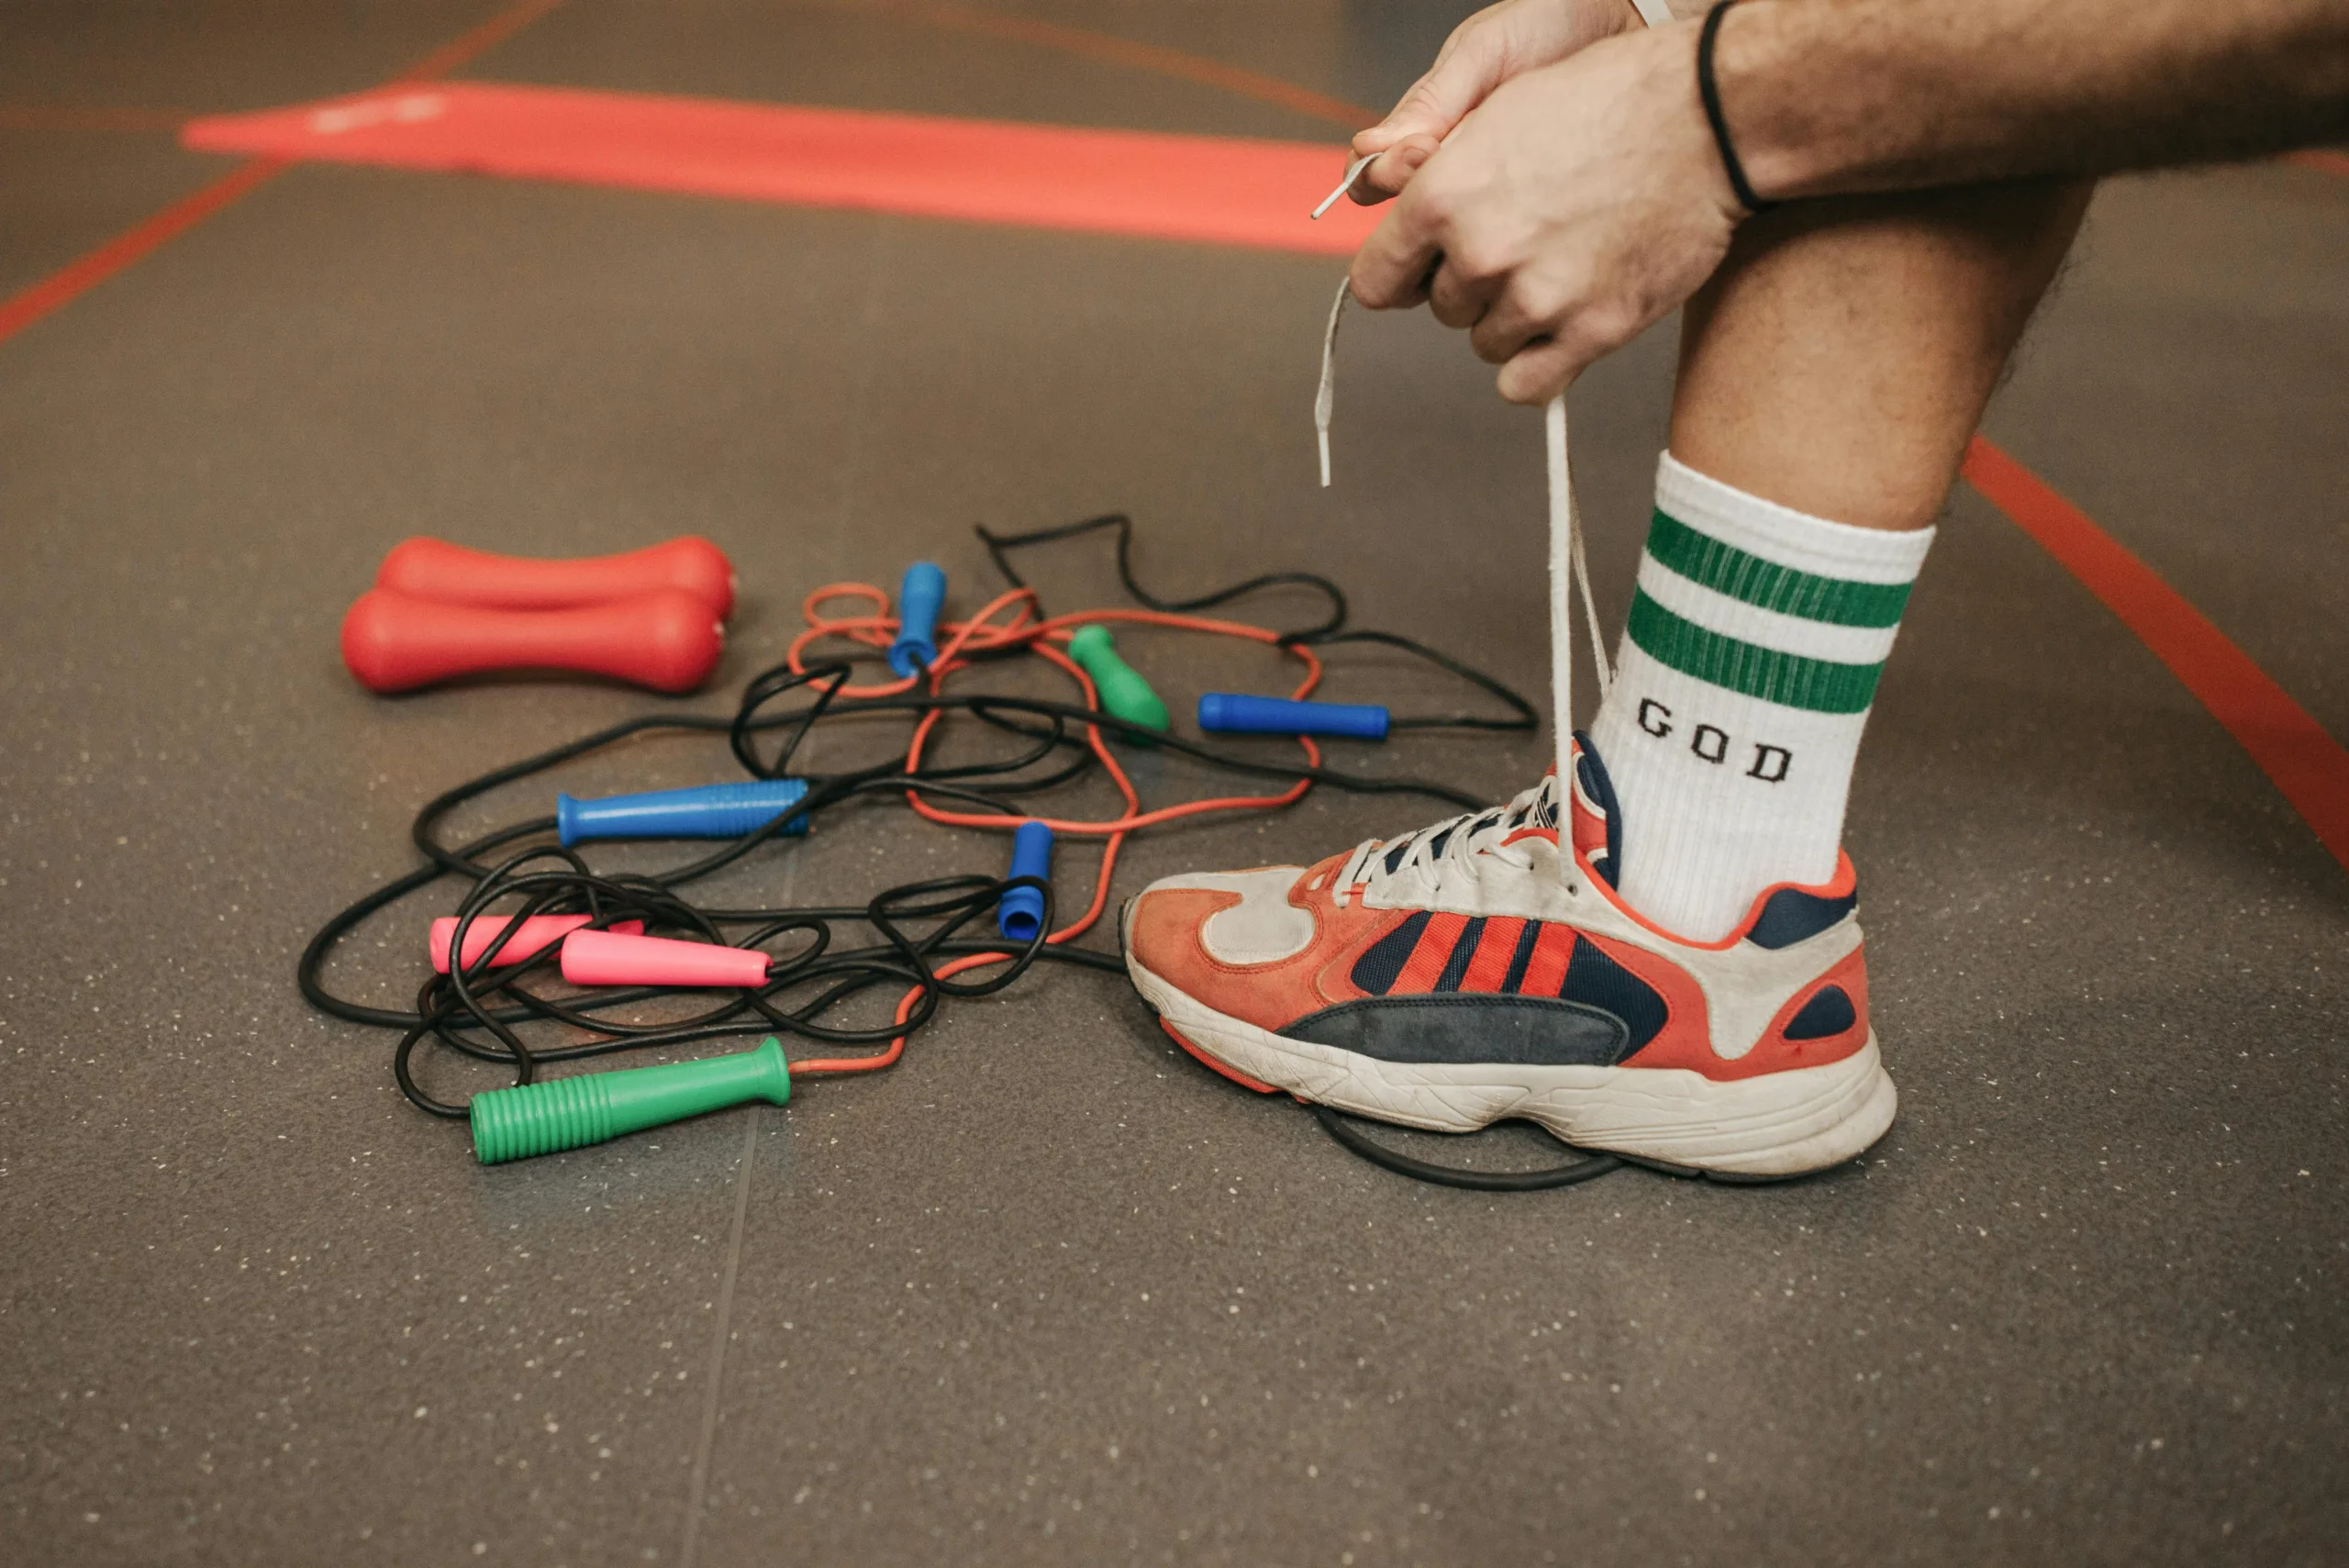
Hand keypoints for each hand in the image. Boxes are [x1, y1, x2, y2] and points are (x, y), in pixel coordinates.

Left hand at [1347, 24, 1744, 403]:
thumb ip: (1436, 176)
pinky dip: (1539, 366)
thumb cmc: (1607, 102)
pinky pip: (1528, 385)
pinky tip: (1565, 324)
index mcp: (1442, 196)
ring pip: (1487, 344)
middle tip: (1529, 239)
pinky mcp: (1591, 331)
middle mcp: (1480, 253)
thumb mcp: (1496, 114)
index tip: (1421, 273)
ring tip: (1563, 263)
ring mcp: (1537, 298)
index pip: (1376, 280)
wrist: (1707, 116)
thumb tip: (1389, 208)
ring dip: (1514, 319)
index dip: (1400, 276)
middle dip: (1474, 283)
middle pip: (1441, 310)